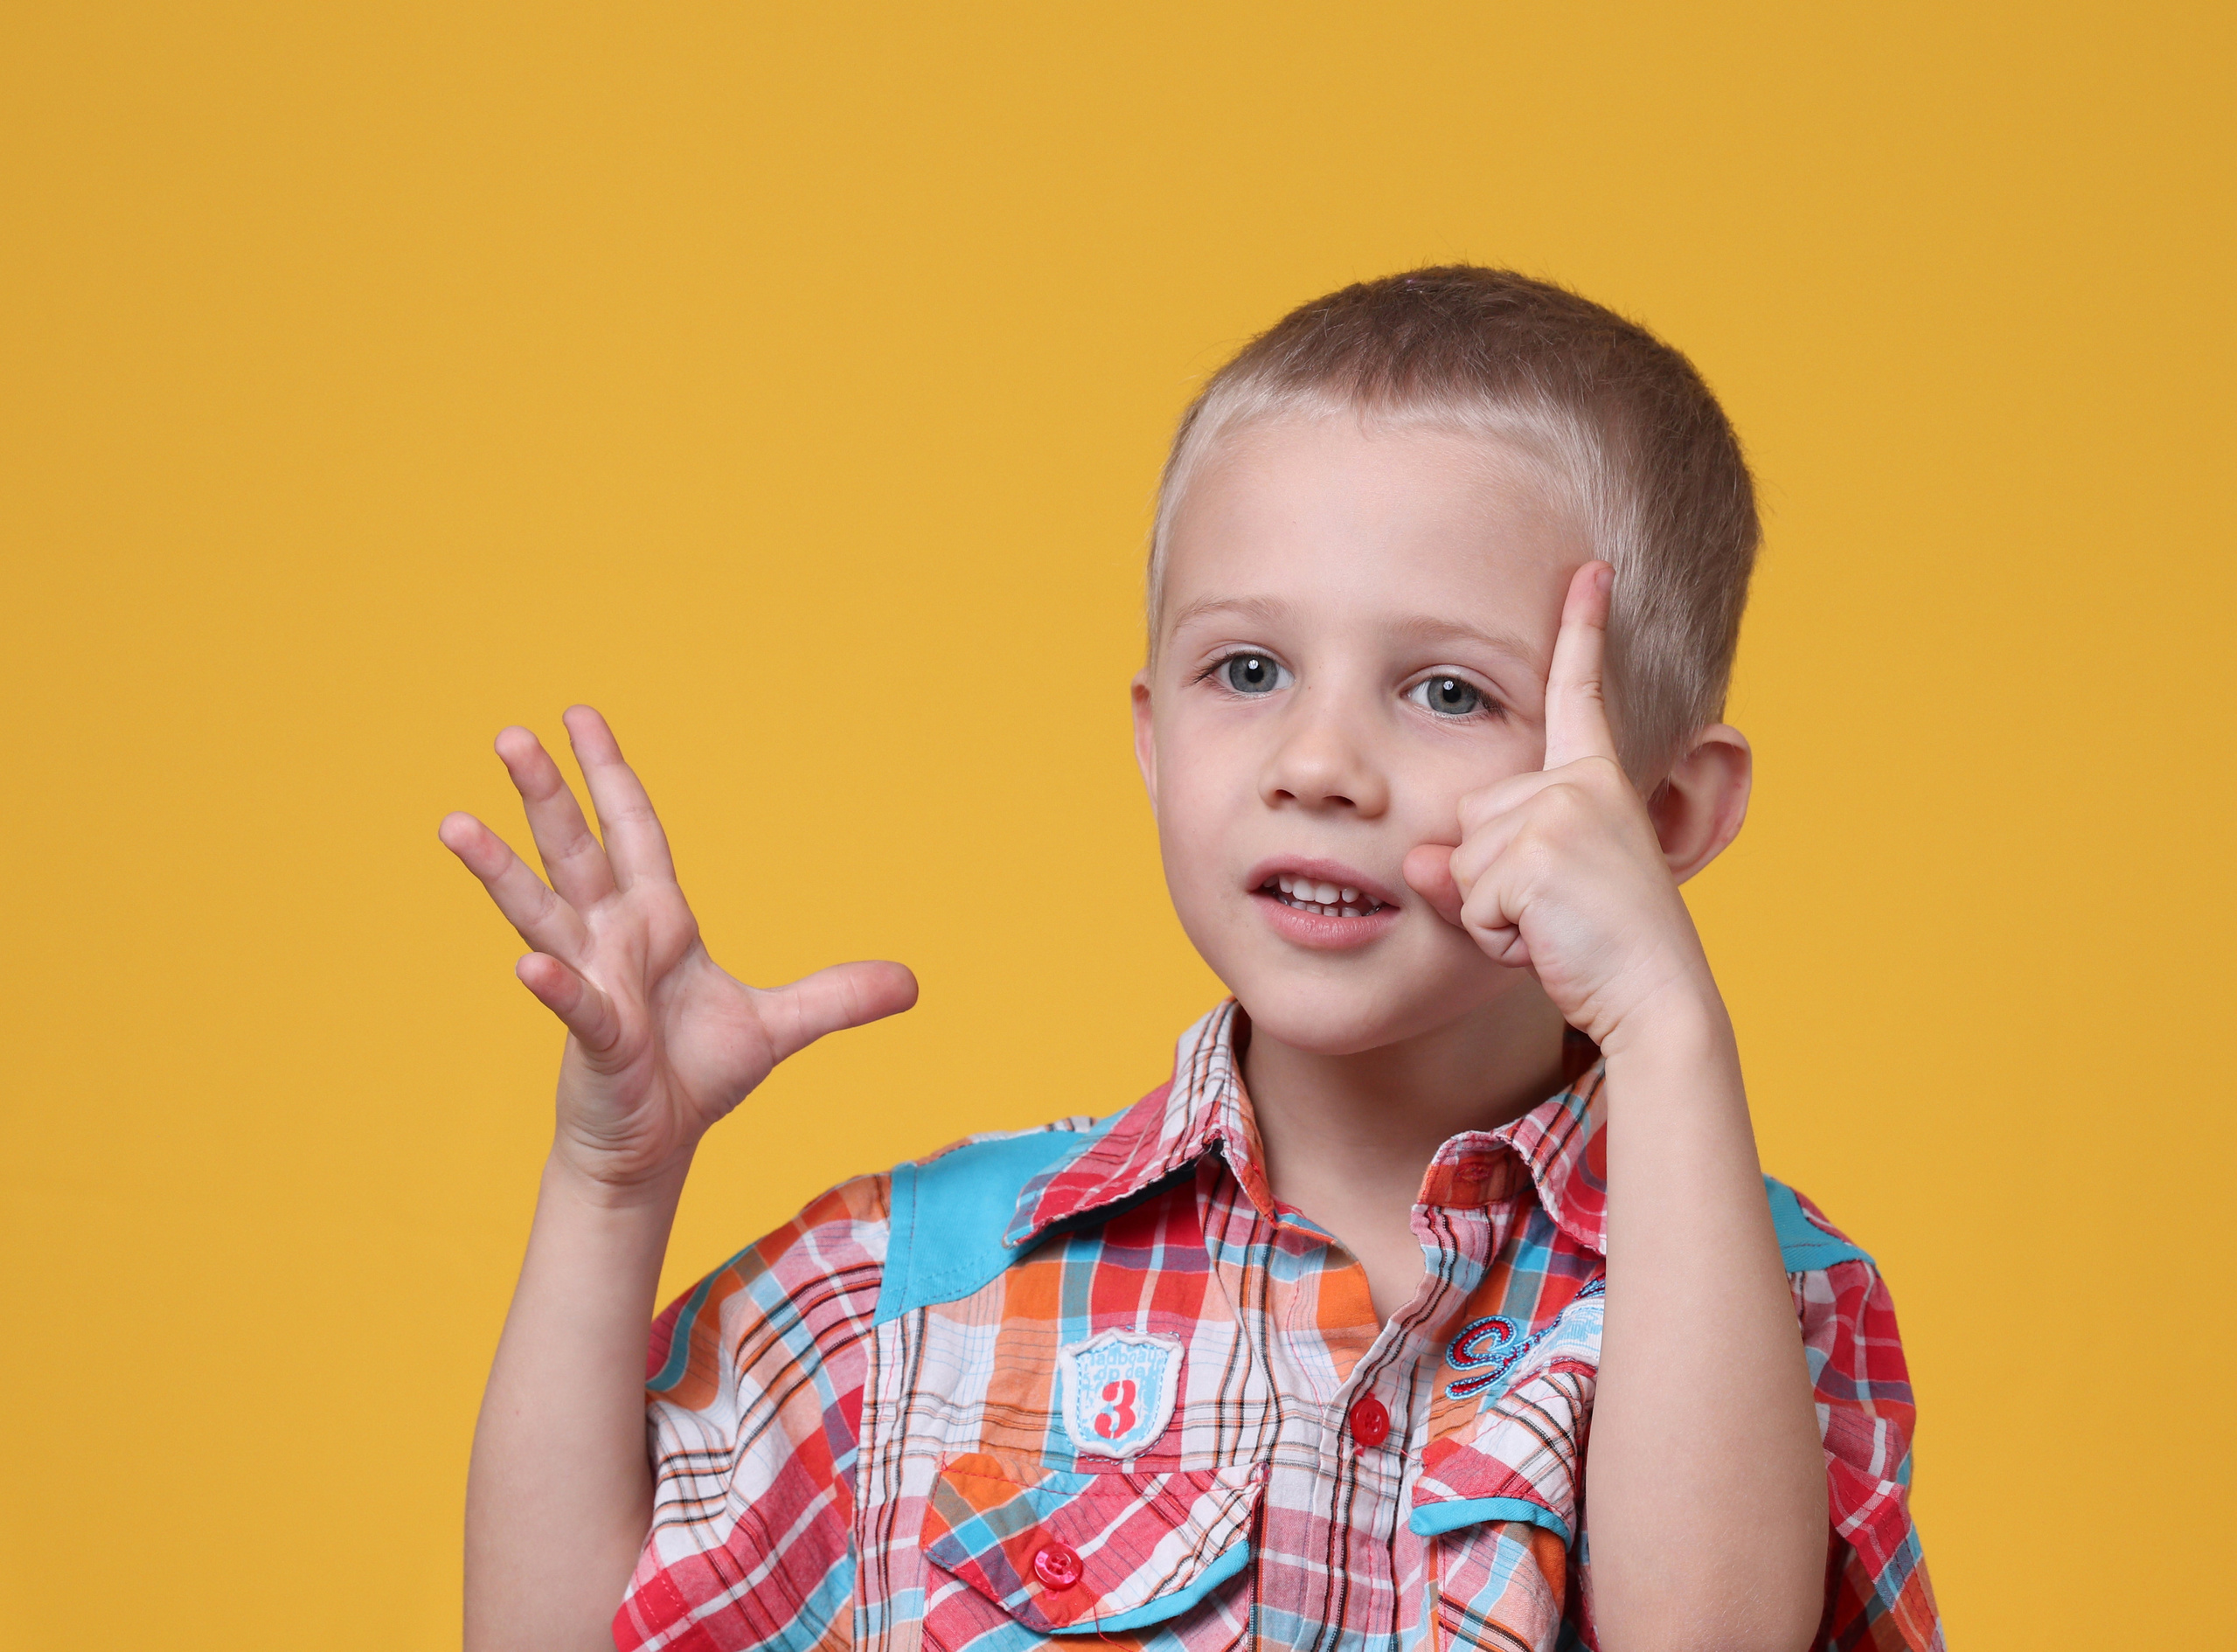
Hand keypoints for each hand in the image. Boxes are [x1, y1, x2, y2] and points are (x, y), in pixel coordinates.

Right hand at [439, 707, 916, 1194]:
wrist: (654, 1148)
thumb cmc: (696, 1077)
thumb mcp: (779, 1027)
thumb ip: (838, 997)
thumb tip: (913, 983)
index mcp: (657, 921)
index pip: (632, 831)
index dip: (609, 774)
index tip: (580, 716)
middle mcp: (612, 939)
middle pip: (575, 850)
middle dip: (546, 793)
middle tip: (509, 735)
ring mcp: (593, 984)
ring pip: (540, 912)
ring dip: (500, 869)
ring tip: (455, 824)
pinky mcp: (594, 1039)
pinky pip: (572, 1004)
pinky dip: (554, 985)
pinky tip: (530, 968)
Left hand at [1400, 563, 1715, 1049]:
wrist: (1655, 998)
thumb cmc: (1595, 951)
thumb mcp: (1525, 898)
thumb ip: (1468, 869)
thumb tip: (1417, 862)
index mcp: (1592, 781)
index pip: (1580, 694)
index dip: (1584, 628)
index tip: (1591, 568)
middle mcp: (1580, 783)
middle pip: (1469, 815)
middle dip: (1491, 878)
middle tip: (1557, 912)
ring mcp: (1561, 810)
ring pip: (1462, 860)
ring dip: (1493, 911)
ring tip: (1555, 928)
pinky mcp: (1539, 849)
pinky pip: (1468, 896)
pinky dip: (1496, 934)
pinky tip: (1549, 941)